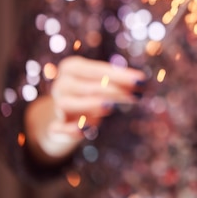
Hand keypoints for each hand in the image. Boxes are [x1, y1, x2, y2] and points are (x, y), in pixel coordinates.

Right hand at [25, 56, 144, 162]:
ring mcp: (57, 106)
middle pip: (86, 86)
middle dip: (113, 90)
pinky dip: (70, 129)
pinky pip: (57, 128)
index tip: (141, 79)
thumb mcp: (102, 82)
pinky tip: (86, 129)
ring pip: (67, 104)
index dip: (119, 75)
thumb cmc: (91, 91)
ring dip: (88, 104)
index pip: (96, 69)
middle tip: (136, 95)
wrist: (65, 114)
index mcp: (72, 68)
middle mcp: (61, 85)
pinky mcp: (55, 127)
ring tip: (110, 107)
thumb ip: (118, 80)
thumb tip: (141, 80)